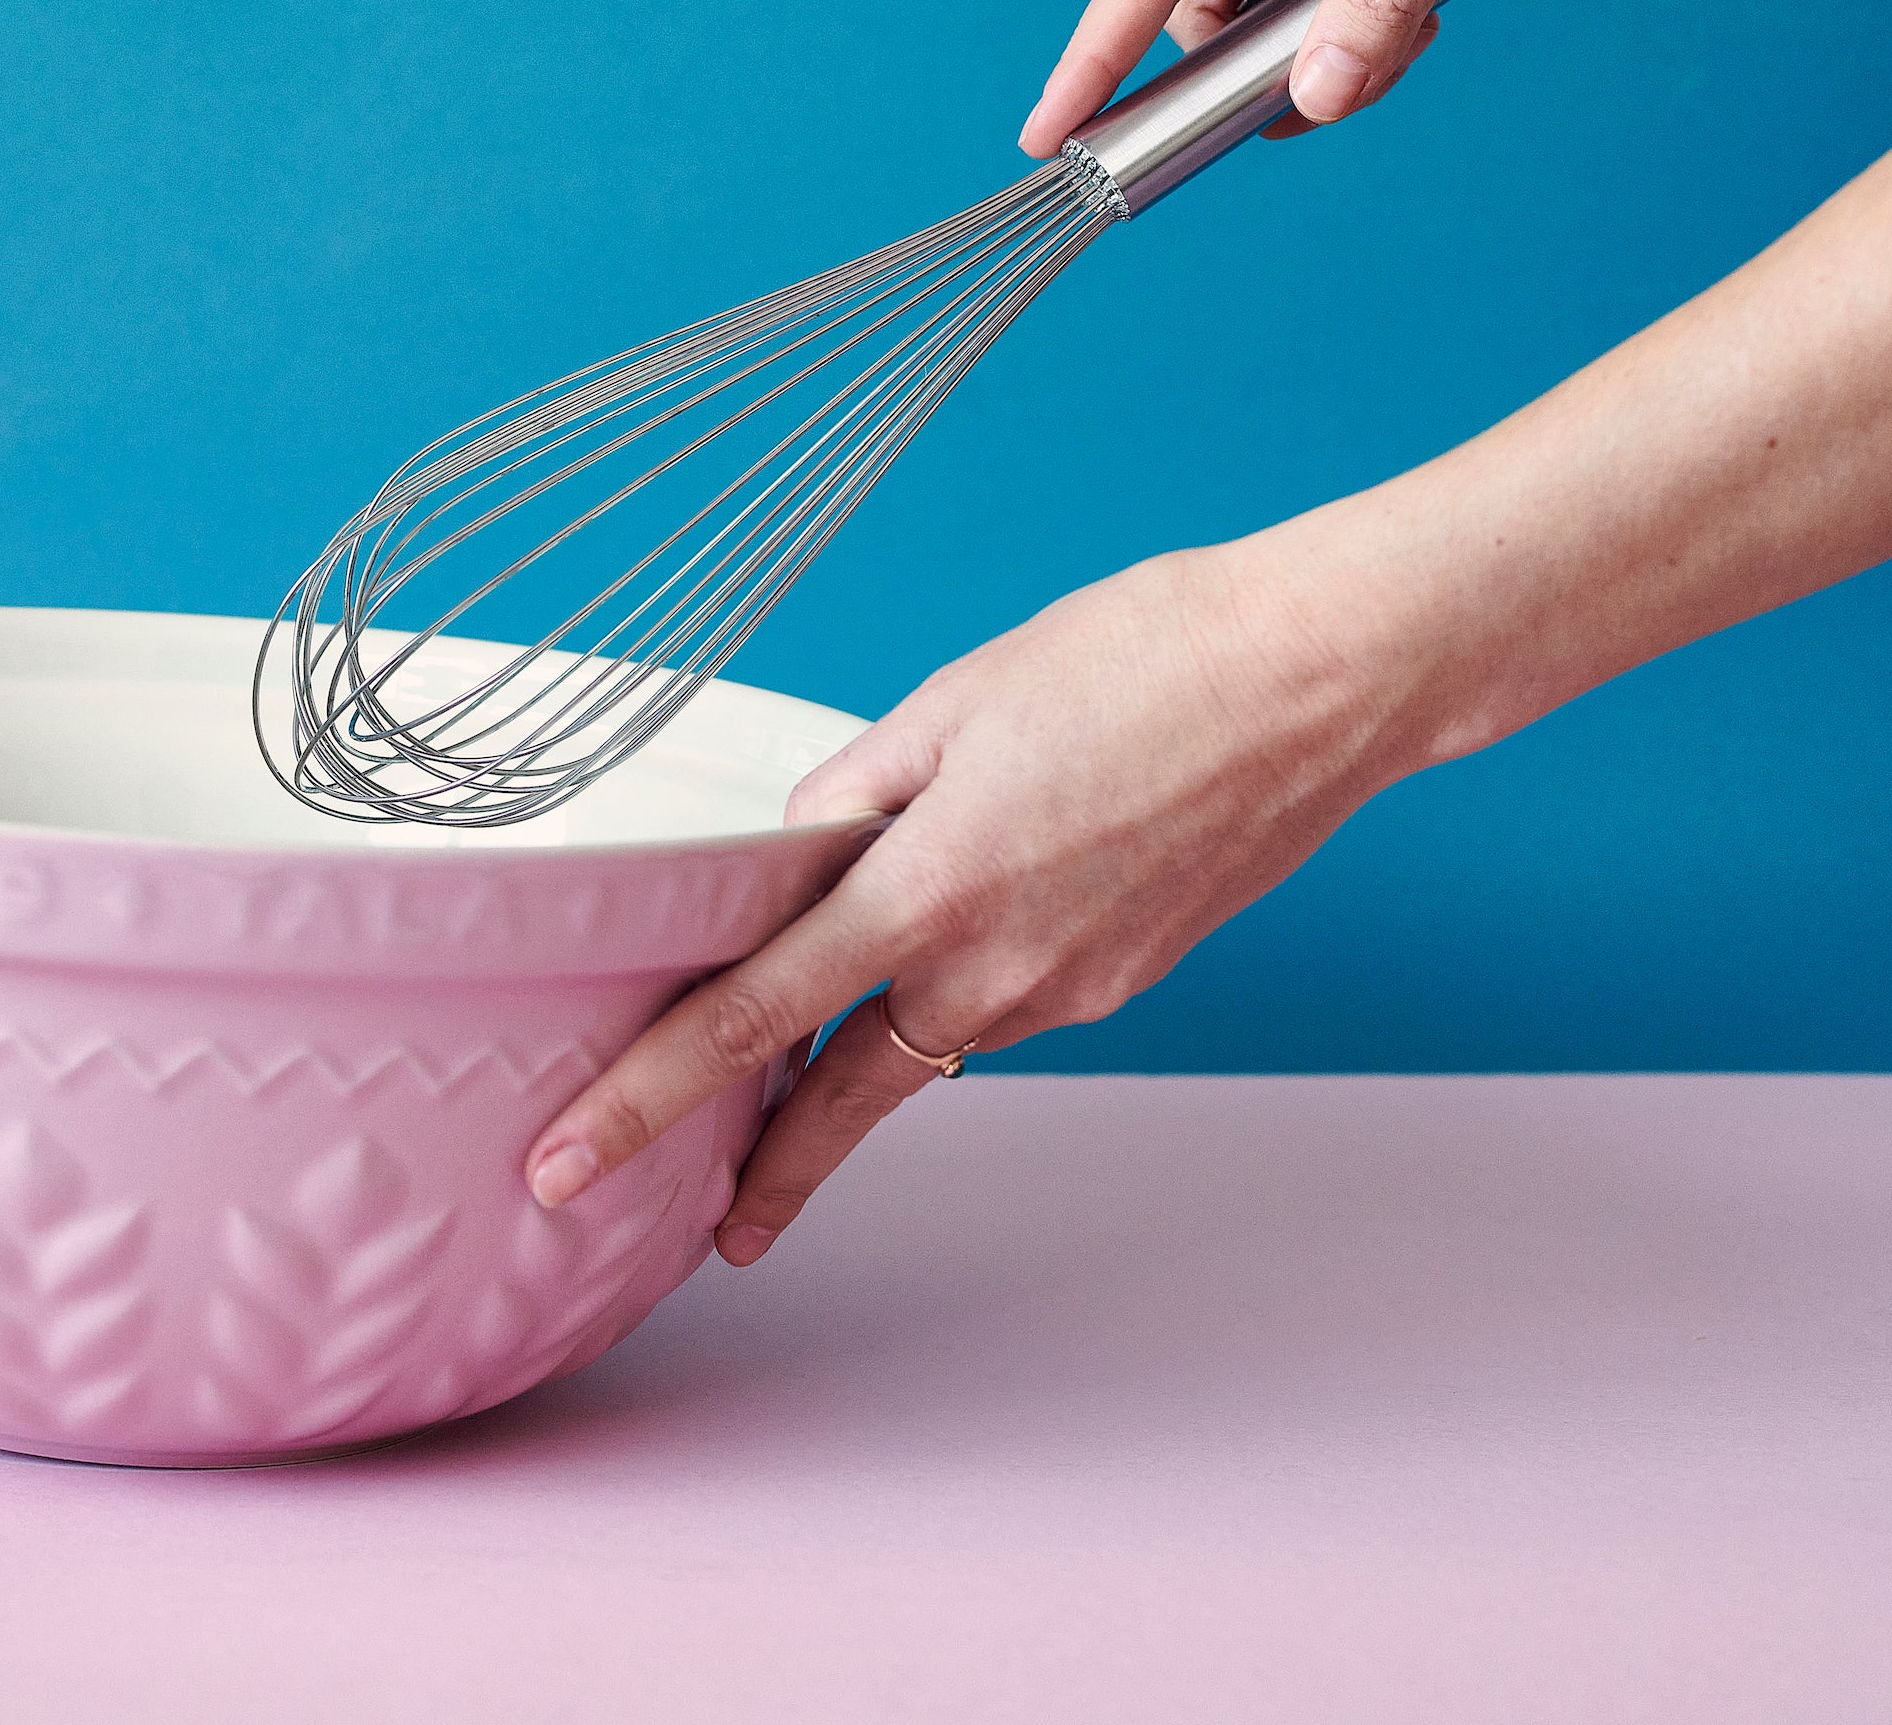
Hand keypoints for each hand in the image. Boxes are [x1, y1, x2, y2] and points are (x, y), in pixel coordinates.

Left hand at [522, 542, 1432, 1261]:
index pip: (748, 1020)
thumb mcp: (956, 698)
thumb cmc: (1145, 656)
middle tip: (698, 1234)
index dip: (644, 1103)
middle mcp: (992, 967)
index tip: (567, 1165)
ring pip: (923, 1044)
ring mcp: (1065, 989)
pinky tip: (964, 929)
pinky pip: (999, 1003)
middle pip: (837, 1097)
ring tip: (803, 1063)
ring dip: (859, 1065)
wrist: (1325, 680)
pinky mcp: (1119, 982)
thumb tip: (792, 849)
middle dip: (759, 1175)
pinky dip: (954, 991)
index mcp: (925, 888)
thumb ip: (855, 790)